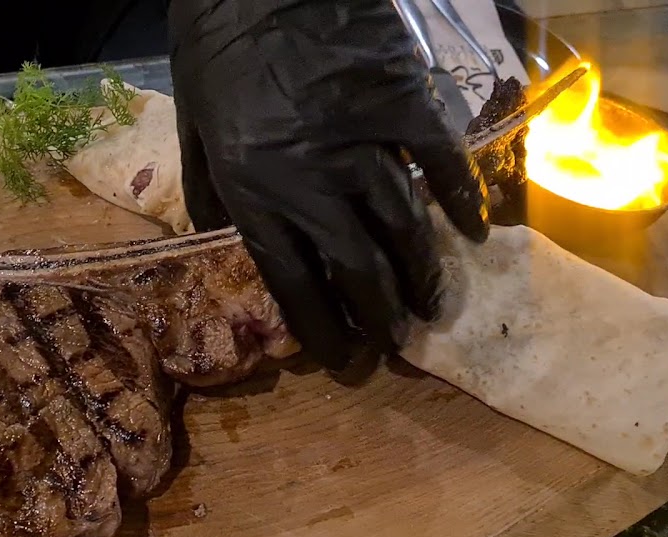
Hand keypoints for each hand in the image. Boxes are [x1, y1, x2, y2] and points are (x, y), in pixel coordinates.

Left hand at [169, 0, 489, 370]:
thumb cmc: (216, 47)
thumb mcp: (193, 125)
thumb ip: (210, 189)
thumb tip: (220, 236)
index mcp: (255, 190)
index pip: (293, 282)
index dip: (321, 328)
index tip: (342, 359)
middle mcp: (313, 181)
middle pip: (357, 269)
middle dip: (380, 317)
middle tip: (396, 342)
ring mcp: (365, 141)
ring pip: (405, 228)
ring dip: (423, 275)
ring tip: (434, 307)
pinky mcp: (405, 102)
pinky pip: (444, 163)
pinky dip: (463, 200)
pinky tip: (475, 232)